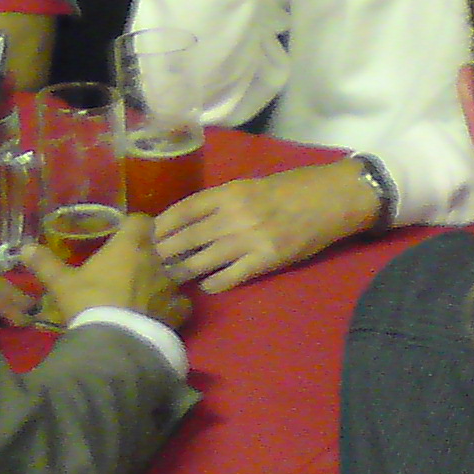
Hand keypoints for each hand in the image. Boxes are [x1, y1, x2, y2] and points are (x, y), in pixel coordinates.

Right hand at [23, 214, 186, 328]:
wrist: (115, 344)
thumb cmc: (89, 303)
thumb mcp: (62, 284)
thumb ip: (45, 263)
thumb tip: (24, 248)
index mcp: (129, 245)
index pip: (141, 220)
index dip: (133, 226)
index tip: (122, 234)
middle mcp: (155, 260)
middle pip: (158, 246)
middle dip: (147, 252)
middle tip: (129, 264)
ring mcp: (170, 286)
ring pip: (172, 273)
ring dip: (161, 277)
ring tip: (146, 288)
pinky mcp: (178, 312)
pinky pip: (180, 302)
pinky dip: (173, 305)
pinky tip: (162, 311)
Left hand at [152, 161, 380, 290]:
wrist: (330, 198)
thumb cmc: (290, 188)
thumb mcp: (249, 186)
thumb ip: (220, 201)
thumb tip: (189, 219)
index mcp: (228, 192)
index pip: (183, 210)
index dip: (161, 226)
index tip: (144, 237)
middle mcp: (233, 215)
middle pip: (187, 237)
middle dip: (163, 253)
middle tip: (145, 265)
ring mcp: (249, 239)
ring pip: (203, 260)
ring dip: (183, 271)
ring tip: (166, 280)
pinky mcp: (266, 260)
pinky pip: (231, 276)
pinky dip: (214, 283)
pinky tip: (205, 288)